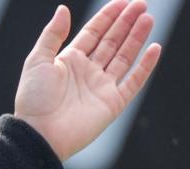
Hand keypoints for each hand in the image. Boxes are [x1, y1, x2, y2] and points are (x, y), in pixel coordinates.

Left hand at [14, 1, 161, 160]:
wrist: (39, 134)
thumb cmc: (34, 99)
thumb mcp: (37, 61)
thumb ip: (52, 35)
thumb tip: (63, 9)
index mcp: (69, 61)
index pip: (93, 33)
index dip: (108, 16)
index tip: (123, 1)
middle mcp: (87, 72)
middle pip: (112, 42)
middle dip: (126, 22)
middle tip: (142, 4)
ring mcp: (101, 87)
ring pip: (124, 57)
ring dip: (136, 37)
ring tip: (148, 18)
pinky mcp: (112, 103)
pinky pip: (134, 82)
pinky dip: (145, 66)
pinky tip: (155, 48)